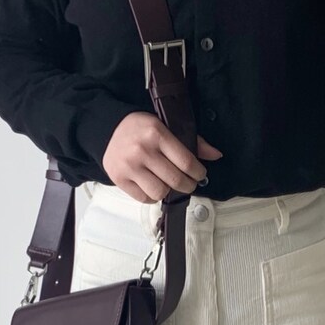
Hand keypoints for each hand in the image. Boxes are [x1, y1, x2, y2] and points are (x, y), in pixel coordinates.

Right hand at [102, 112, 223, 202]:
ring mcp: (129, 166)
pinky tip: (153, 185)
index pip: (186, 162)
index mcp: (156, 134)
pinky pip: (144, 198)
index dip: (198, 173)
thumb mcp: (166, 126)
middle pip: (175, 180)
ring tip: (168, 183)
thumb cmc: (140, 128)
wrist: (108, 129)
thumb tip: (216, 155)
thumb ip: (191, 141)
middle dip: (188, 185)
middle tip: (188, 183)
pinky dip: (152, 196)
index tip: (200, 174)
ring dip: (168, 191)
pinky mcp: (119, 178)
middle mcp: (142, 150)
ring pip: (160, 192)